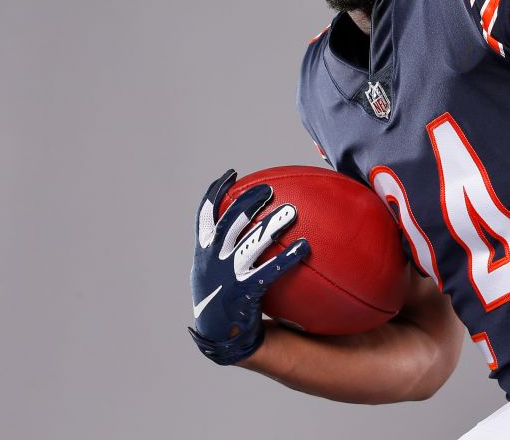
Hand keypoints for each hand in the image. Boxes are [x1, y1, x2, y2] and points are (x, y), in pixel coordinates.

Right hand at [187, 169, 308, 364]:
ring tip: (291, 211)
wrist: (217, 336)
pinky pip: (269, 271)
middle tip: (268, 189)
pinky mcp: (243, 293)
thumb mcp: (214, 270)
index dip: (216, 191)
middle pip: (229, 223)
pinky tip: (306, 246)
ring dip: (271, 226)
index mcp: (204, 252)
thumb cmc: (221, 298)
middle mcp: (212, 260)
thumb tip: (250, 228)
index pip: (205, 214)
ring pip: (250, 244)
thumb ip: (226, 249)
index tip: (231, 174)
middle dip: (248, 202)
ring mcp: (227, 276)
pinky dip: (287, 258)